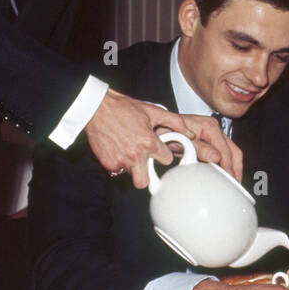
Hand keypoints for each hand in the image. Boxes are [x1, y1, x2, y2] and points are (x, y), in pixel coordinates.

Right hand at [85, 91, 242, 187]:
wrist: (98, 108)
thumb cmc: (125, 108)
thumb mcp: (154, 111)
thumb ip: (175, 122)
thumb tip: (190, 134)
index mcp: (149, 143)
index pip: (166, 160)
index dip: (162, 154)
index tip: (157, 149)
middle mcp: (136, 155)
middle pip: (147, 182)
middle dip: (148, 173)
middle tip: (145, 161)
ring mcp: (121, 161)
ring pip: (132, 176)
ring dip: (133, 168)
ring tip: (131, 153)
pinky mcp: (108, 163)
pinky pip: (118, 171)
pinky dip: (119, 164)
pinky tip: (119, 150)